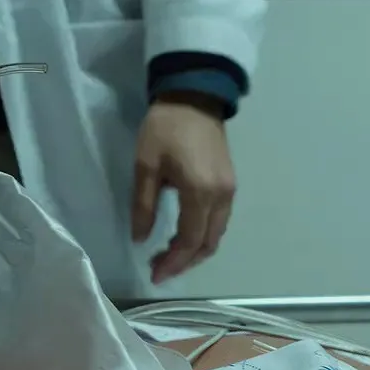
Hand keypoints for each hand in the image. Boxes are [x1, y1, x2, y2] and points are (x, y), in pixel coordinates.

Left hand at [132, 91, 236, 283]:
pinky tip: (183, 236)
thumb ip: (143, 205)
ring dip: (194, 250)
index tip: (154, 274)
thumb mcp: (145, 166)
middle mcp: (221, 197)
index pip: (190, 241)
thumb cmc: (165, 128)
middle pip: (207, 243)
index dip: (173, 262)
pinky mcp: (229, 183)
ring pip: (216, 234)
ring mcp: (229, 190)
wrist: (194, 95)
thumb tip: (140, 239)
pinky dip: (202, 235)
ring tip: (168, 256)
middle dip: (185, 262)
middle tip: (159, 269)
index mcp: (200, 193)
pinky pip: (219, 221)